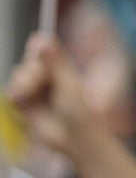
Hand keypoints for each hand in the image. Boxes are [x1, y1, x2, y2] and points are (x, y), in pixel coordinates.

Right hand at [6, 34, 101, 161]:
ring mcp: (35, 90)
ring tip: (32, 93)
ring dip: (24, 83)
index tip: (37, 46)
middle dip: (32, 69)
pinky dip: (17, 95)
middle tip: (39, 77)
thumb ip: (56, 63)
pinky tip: (24, 101)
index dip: (37, 48)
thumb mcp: (69, 84)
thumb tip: (44, 39)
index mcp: (60, 69)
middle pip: (29, 62)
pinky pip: (12, 93)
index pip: (43, 50)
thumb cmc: (80, 113)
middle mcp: (47, 77)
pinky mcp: (26, 104)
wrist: (75, 138)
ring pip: (18, 75)